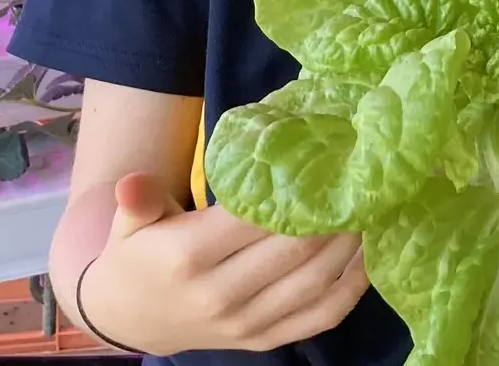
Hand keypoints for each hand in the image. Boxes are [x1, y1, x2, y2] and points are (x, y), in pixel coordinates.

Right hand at [84, 171, 367, 353]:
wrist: (132, 318)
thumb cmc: (139, 255)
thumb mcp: (130, 221)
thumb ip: (138, 198)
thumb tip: (131, 182)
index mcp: (188, 257)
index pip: (254, 218)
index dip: (295, 189)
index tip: (325, 158)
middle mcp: (220, 294)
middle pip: (294, 249)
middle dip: (334, 212)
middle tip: (358, 177)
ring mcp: (246, 323)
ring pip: (315, 282)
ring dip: (350, 245)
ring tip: (368, 207)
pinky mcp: (265, 341)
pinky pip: (321, 316)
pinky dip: (352, 287)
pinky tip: (368, 255)